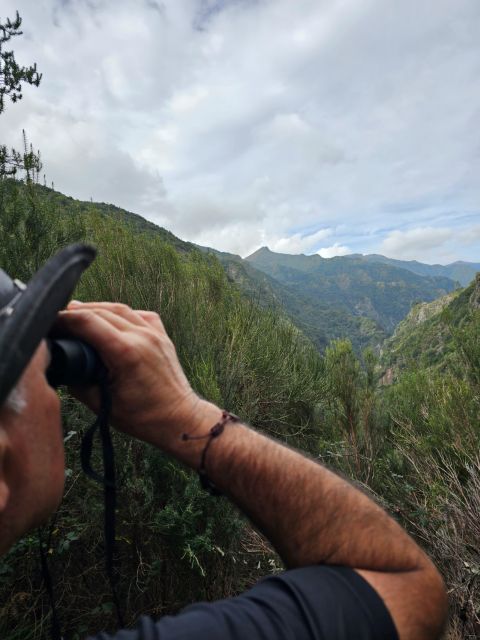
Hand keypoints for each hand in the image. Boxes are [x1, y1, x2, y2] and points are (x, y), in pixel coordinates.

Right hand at [56, 302, 216, 449]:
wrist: (178, 418)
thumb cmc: (145, 417)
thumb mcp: (101, 404)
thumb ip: (78, 382)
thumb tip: (64, 365)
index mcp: (126, 353)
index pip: (88, 322)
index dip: (64, 319)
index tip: (50, 323)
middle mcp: (142, 337)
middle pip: (101, 311)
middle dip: (76, 312)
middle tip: (59, 319)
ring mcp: (154, 334)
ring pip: (120, 309)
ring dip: (97, 309)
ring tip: (78, 315)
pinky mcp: (161, 336)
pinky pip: (138, 315)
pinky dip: (120, 314)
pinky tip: (110, 320)